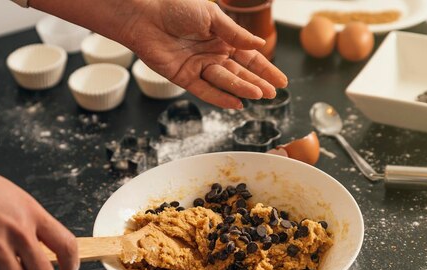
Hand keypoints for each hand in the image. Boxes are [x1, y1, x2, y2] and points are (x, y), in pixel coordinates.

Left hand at [123, 0, 287, 108]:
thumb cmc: (176, 8)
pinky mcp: (184, 77)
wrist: (146, 16)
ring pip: (225, 82)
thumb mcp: (212, 17)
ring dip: (242, 88)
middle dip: (258, 83)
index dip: (266, 70)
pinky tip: (236, 104)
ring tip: (259, 95)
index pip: (250, 58)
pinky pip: (205, 90)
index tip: (281, 81)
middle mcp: (213, 55)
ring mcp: (199, 67)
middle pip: (240, 73)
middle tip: (273, 93)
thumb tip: (259, 44)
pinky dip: (220, 98)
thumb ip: (235, 33)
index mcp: (223, 39)